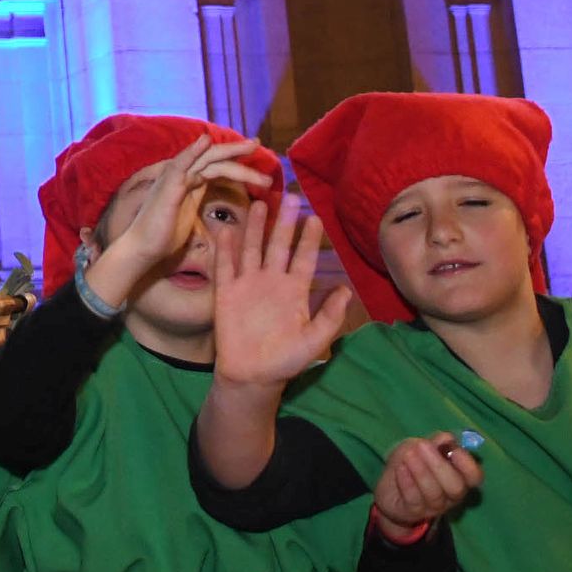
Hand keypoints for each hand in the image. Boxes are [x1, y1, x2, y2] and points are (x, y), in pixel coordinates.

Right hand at [85, 134, 275, 309]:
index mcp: (189, 182)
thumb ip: (200, 203)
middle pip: (214, 157)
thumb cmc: (164, 237)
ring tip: (254, 148)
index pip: (216, 165)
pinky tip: (206, 141)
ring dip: (230, 151)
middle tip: (259, 143)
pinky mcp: (168, 187)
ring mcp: (173, 178)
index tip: (256, 156)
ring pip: (206, 158)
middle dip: (237, 150)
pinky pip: (181, 164)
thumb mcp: (190, 217)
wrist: (143, 248)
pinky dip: (192, 151)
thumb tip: (217, 206)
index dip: (235, 159)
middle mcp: (182, 175)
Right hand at [209, 195, 355, 388]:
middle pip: (278, 245)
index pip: (303, 258)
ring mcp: (248, 284)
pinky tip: (226, 228)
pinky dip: (225, 248)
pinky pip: (225, 266)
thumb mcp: (314, 340)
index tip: (315, 217)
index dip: (309, 239)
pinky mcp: (227, 292)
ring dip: (255, 227)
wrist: (252, 375)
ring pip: (252, 249)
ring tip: (259, 203)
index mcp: (294, 291)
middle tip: (290, 196)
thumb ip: (330, 316)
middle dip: (284, 222)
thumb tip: (346, 289)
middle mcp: (272, 281)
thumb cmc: (286, 360)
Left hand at [370, 433, 482, 534]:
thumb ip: (436, 442)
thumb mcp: (422, 447)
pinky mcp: (413, 511)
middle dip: (439, 466)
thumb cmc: (412, 463)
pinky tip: (401, 468)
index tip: (453, 449)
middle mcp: (450, 496)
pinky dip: (407, 482)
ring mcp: (432, 507)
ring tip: (408, 454)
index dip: (467, 463)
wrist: (390, 487)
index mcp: (459, 478)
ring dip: (420, 471)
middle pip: (456, 487)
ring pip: (433, 494)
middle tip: (422, 445)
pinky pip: (413, 499)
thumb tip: (448, 437)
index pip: (474, 476)